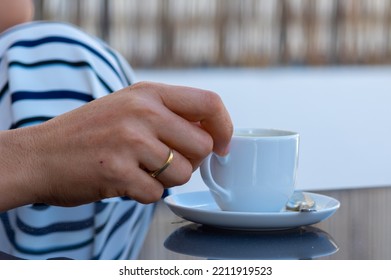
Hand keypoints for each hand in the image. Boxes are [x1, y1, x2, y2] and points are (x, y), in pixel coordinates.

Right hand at [0, 82, 232, 209]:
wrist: (40, 154)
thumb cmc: (91, 132)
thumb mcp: (129, 106)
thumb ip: (169, 113)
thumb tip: (213, 133)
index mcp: (148, 93)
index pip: (209, 103)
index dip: (224, 127)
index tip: (221, 146)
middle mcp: (142, 112)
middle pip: (202, 146)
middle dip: (191, 161)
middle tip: (167, 162)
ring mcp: (129, 141)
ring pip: (183, 173)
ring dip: (167, 179)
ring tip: (140, 170)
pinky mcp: (117, 172)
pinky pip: (156, 193)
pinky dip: (144, 193)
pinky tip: (124, 181)